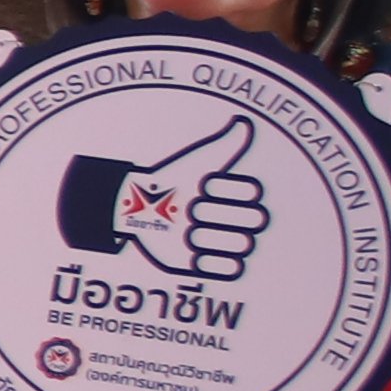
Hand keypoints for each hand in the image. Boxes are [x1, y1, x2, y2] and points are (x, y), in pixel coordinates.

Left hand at [100, 115, 272, 281]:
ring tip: (184, 228)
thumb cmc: (168, 181)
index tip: (203, 184)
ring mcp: (220, 243)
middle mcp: (233, 221)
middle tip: (192, 208)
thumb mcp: (197, 161)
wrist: (134, 206)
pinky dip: (211, 259)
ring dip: (208, 234)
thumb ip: (225, 144)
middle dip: (220, 213)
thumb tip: (243, 122)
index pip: (256, 195)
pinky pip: (228, 269)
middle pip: (253, 223)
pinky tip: (190, 249)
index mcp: (235, 195)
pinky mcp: (203, 265)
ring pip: (239, 245)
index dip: (229, 190)